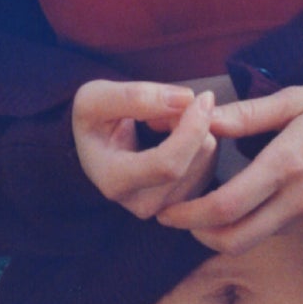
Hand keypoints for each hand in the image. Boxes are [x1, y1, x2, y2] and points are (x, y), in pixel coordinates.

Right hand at [71, 79, 219, 219]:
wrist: (93, 146)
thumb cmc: (92, 121)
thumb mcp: (95, 98)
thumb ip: (136, 96)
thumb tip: (186, 99)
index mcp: (115, 182)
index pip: (168, 164)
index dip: (191, 128)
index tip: (201, 97)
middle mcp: (142, 203)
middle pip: (194, 159)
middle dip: (190, 120)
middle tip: (165, 103)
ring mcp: (166, 207)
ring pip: (207, 158)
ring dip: (194, 128)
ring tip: (162, 122)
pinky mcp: (184, 202)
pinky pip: (210, 163)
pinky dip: (199, 140)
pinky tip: (174, 136)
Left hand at [156, 83, 302, 252]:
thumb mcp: (297, 99)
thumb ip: (247, 114)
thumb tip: (204, 119)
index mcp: (288, 164)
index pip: (227, 206)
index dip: (190, 215)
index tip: (169, 212)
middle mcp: (302, 200)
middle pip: (236, 238)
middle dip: (200, 234)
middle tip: (180, 219)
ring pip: (260, 238)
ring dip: (230, 229)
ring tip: (213, 205)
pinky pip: (285, 233)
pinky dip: (262, 224)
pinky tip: (255, 202)